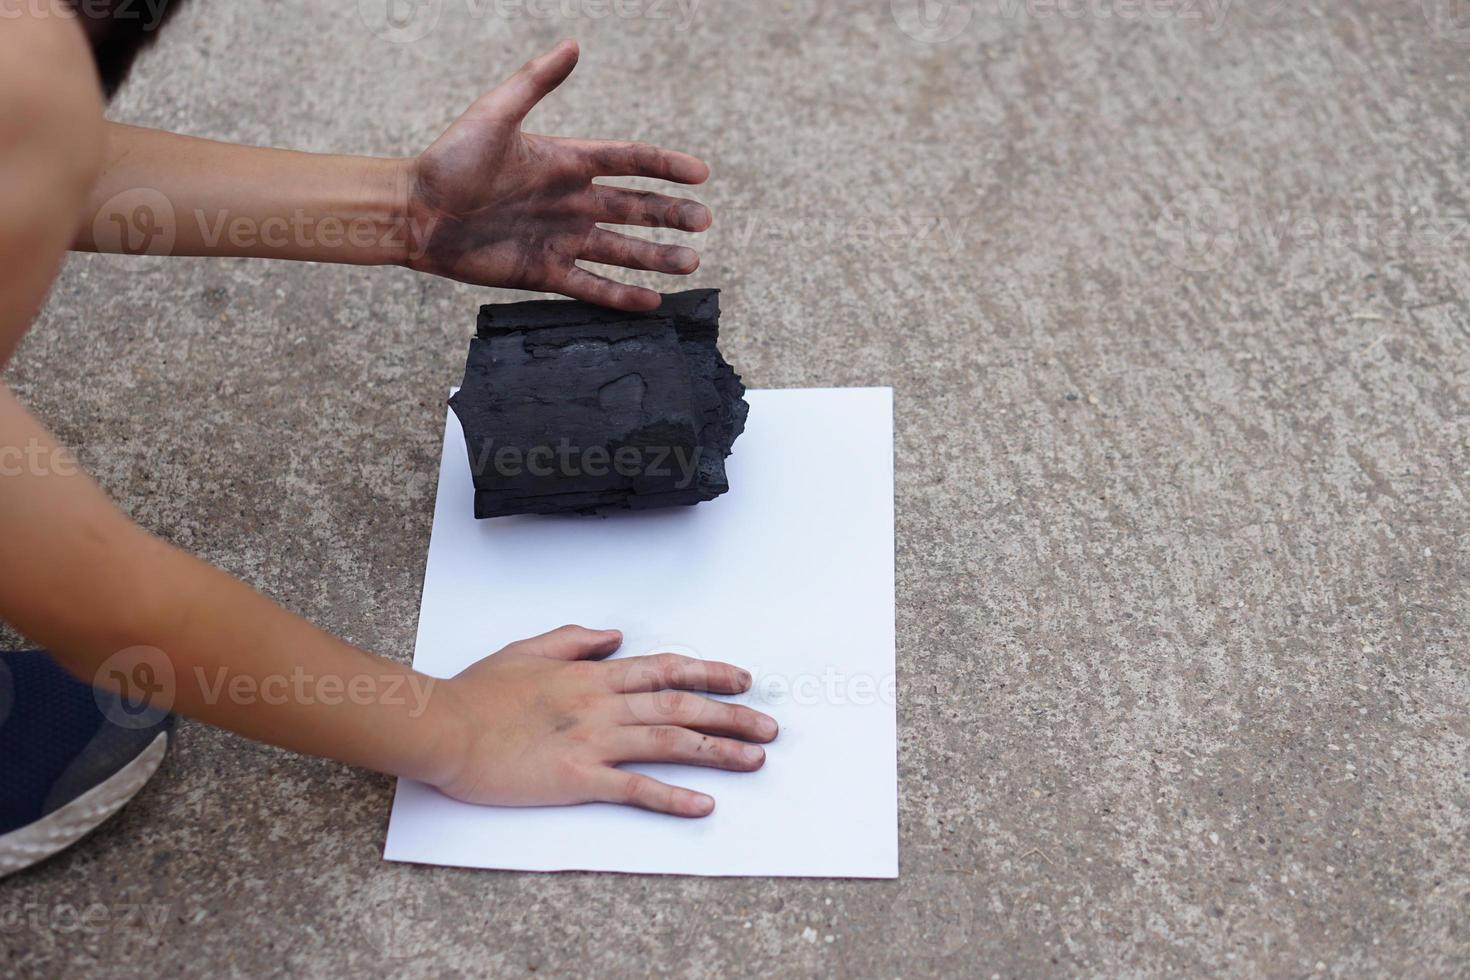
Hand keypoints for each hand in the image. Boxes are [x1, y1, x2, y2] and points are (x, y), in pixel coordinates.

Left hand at [402, 40, 712, 310]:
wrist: (416, 213)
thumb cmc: (449, 160)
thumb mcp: (494, 115)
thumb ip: (535, 82)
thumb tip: (572, 45)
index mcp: (565, 161)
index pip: (628, 161)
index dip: (665, 166)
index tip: (700, 174)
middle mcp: (570, 201)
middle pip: (635, 208)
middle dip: (671, 215)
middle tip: (705, 223)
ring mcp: (560, 239)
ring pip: (621, 250)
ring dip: (657, 256)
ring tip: (690, 262)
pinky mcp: (543, 271)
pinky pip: (591, 286)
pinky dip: (622, 296)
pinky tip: (652, 301)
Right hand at [431, 625, 776, 816]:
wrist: (444, 726)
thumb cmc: (478, 693)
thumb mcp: (528, 649)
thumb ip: (575, 639)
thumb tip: (614, 636)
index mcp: (592, 674)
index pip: (665, 668)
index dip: (709, 672)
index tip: (742, 679)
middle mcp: (602, 703)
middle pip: (682, 704)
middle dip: (732, 715)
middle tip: (769, 726)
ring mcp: (592, 741)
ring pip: (670, 741)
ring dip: (718, 751)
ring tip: (755, 759)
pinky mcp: (577, 778)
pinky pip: (635, 788)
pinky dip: (673, 797)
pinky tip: (703, 805)